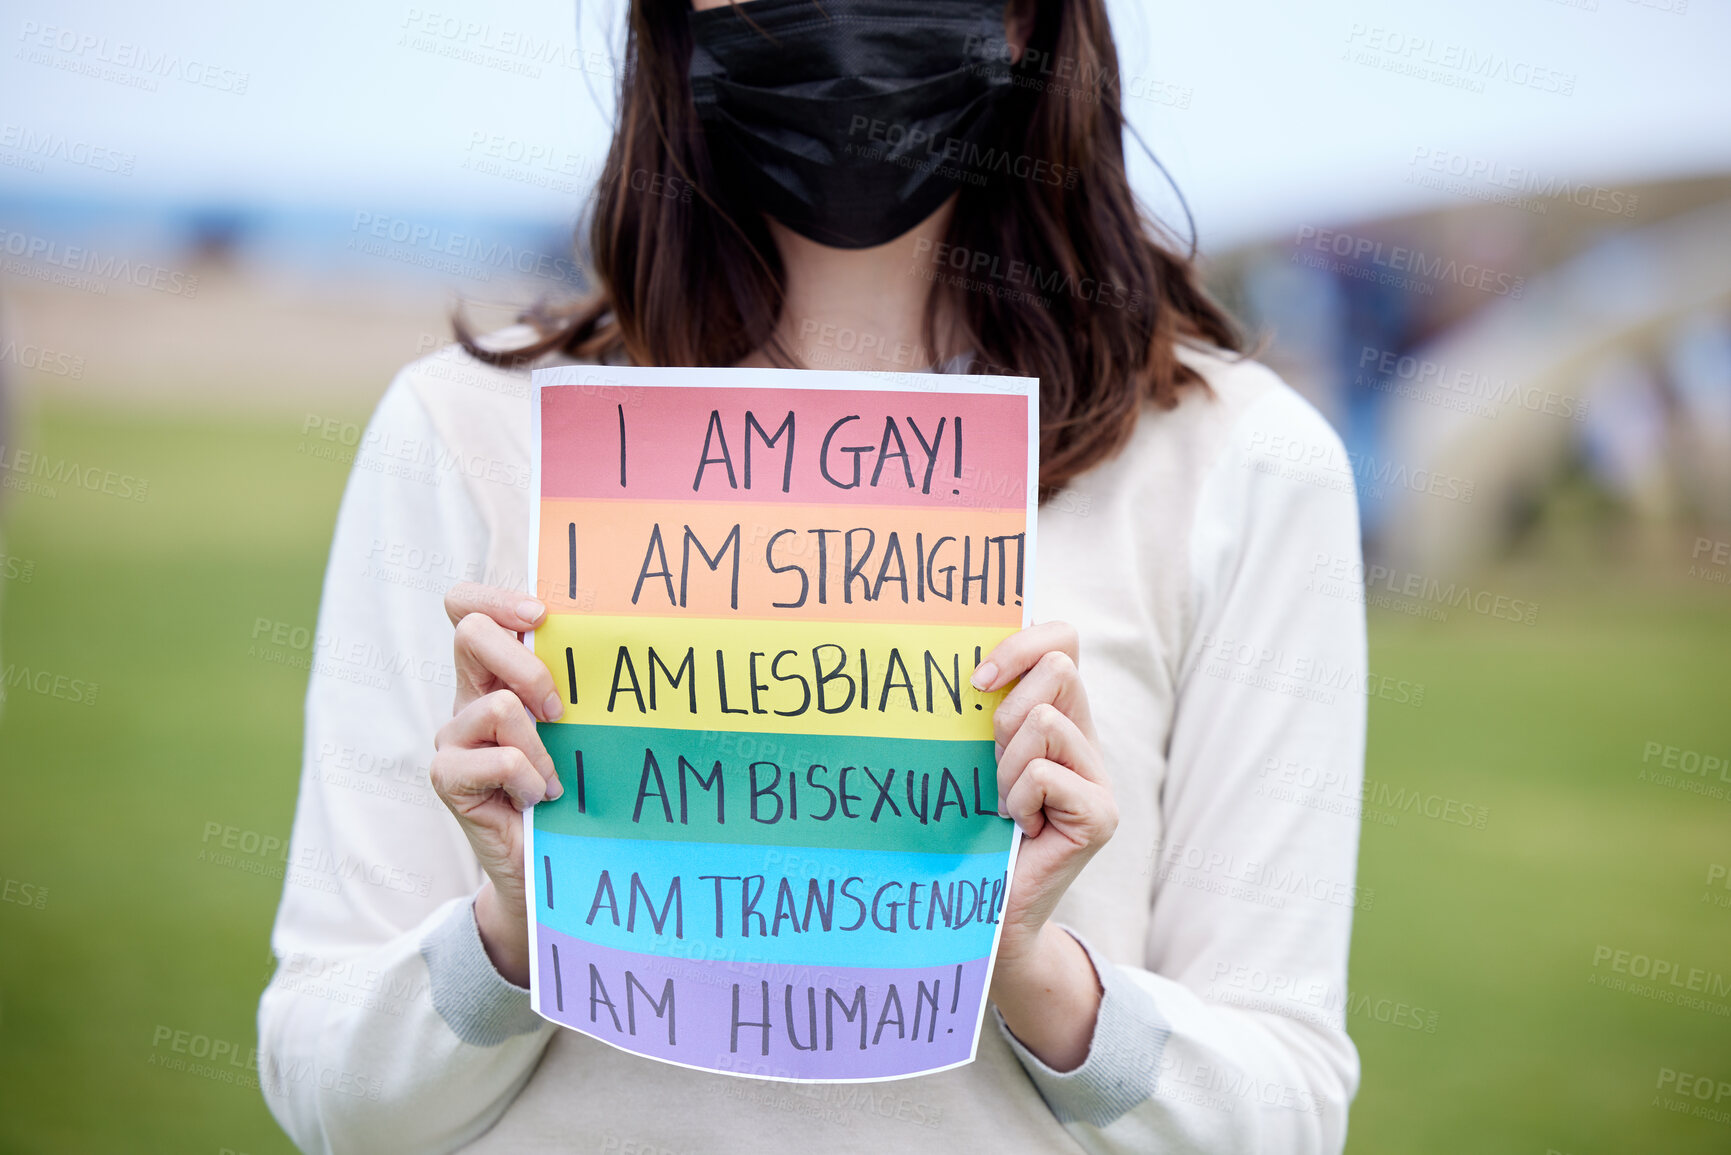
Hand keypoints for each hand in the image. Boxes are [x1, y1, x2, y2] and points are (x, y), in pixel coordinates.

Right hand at [429, 583, 564, 986]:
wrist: (544, 864)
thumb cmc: (572, 785)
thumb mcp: (576, 725)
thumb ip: (576, 683)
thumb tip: (630, 631)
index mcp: (493, 672)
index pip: (466, 606)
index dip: (496, 597)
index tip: (544, 616)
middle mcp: (466, 695)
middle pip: (469, 631)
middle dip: (525, 664)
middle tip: (559, 709)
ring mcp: (452, 736)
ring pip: (497, 705)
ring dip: (540, 745)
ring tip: (552, 778)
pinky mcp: (447, 777)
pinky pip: (499, 759)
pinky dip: (531, 779)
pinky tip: (538, 800)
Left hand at [974, 621, 1117, 1069]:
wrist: (986, 912)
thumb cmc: (967, 830)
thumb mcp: (971, 758)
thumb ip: (982, 712)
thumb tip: (958, 661)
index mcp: (1057, 716)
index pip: (1062, 640)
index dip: (1022, 643)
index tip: (976, 681)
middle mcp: (1086, 740)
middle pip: (1059, 667)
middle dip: (1006, 712)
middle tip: (992, 766)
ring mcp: (1100, 779)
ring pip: (1044, 721)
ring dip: (1006, 766)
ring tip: (1005, 806)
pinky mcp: (1101, 815)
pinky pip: (1044, 774)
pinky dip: (1018, 799)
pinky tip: (1020, 829)